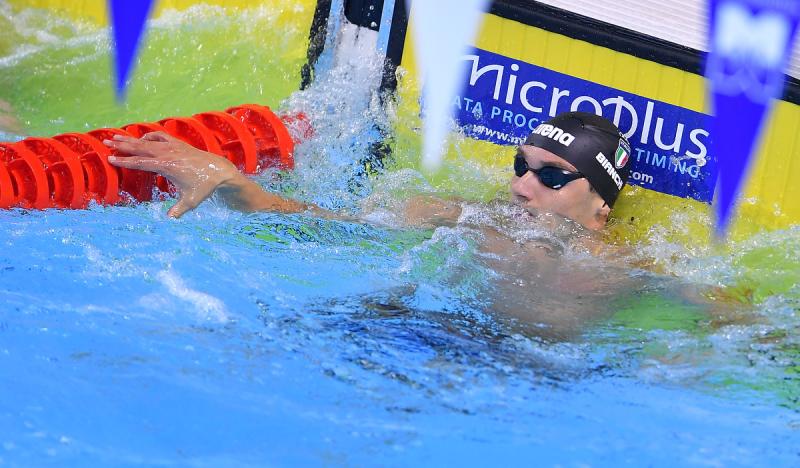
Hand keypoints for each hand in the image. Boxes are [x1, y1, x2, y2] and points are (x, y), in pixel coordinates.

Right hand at [104, 132, 238, 217]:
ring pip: (148, 141)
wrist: (219, 170)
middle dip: (122, 145)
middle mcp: (168, 154)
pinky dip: (150, 136)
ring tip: (116, 137)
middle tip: (105, 142)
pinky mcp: (179, 144)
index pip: (141, 163)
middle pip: (140, 148)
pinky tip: (142, 139)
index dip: (125, 161)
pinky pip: (160, 137)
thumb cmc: (204, 187)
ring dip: (132, 139)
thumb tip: (168, 222)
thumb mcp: (191, 201)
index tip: (111, 159)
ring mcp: (173, 147)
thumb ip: (177, 211)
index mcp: (167, 166)